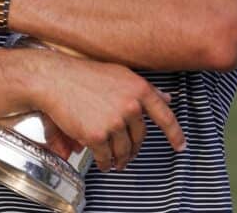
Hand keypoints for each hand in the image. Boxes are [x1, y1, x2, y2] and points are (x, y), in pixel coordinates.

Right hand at [35, 53, 185, 171]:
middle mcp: (130, 105)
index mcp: (139, 89)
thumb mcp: (121, 74)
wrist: (56, 79)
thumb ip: (145, 89)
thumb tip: (167, 98)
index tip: (180, 145)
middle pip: (140, 137)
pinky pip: (105, 156)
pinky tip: (103, 162)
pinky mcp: (97, 135)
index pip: (165, 116)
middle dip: (134, 149)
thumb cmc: (85, 74)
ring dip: (120, 160)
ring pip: (124, 150)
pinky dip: (104, 163)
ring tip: (116, 162)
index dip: (175, 134)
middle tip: (129, 154)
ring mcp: (114, 121)